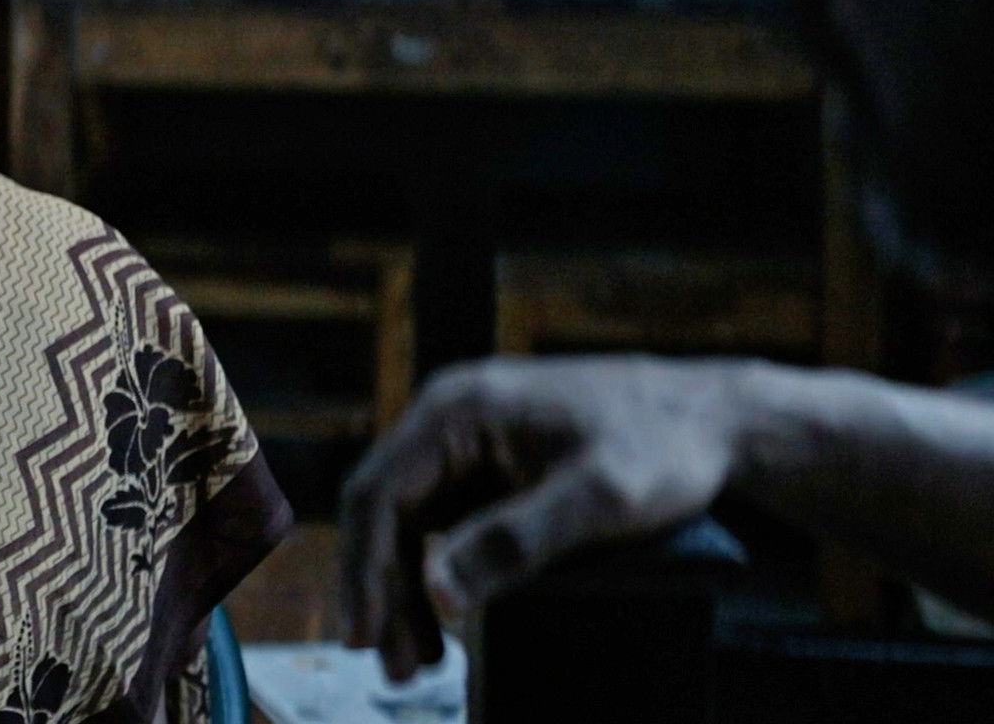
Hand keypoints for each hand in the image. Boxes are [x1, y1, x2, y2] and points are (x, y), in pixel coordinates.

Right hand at [338, 356, 742, 680]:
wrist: (714, 419)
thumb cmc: (661, 445)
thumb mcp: (598, 497)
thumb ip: (516, 541)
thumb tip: (440, 595)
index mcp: (456, 410)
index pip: (377, 493)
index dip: (363, 569)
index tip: (364, 636)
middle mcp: (448, 421)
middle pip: (384, 513)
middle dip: (382, 593)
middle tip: (393, 668)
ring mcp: (467, 445)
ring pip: (408, 526)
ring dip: (405, 593)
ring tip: (415, 663)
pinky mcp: (490, 469)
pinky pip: (442, 527)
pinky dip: (438, 578)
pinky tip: (447, 624)